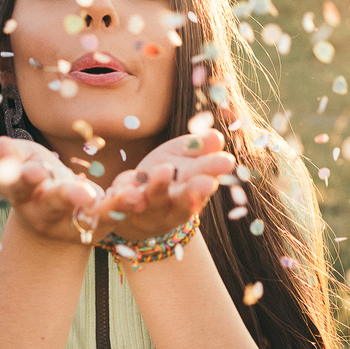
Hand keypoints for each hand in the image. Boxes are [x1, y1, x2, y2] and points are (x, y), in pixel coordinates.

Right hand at [0, 136, 143, 245]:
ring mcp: (68, 224)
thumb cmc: (33, 175)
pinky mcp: (93, 226)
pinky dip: (122, 205)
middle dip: (65, 197)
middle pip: (51, 204)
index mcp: (17, 192)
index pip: (15, 186)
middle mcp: (41, 212)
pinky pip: (109, 215)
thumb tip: (2, 149)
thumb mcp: (17, 160)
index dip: (24, 179)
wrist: (51, 215)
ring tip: (124, 196)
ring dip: (105, 207)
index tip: (34, 171)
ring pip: (84, 216)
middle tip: (80, 192)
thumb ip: (6, 154)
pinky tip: (136, 194)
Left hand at [101, 129, 235, 241]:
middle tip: (206, 182)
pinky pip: (123, 205)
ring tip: (164, 170)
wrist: (136, 208)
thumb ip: (197, 149)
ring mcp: (149, 210)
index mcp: (191, 189)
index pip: (204, 179)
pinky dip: (125, 197)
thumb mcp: (183, 159)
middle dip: (195, 191)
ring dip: (160, 187)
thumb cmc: (169, 176)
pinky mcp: (124, 211)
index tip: (226, 161)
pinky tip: (127, 189)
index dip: (213, 171)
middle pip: (184, 198)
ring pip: (155, 201)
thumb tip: (216, 137)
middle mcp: (173, 205)